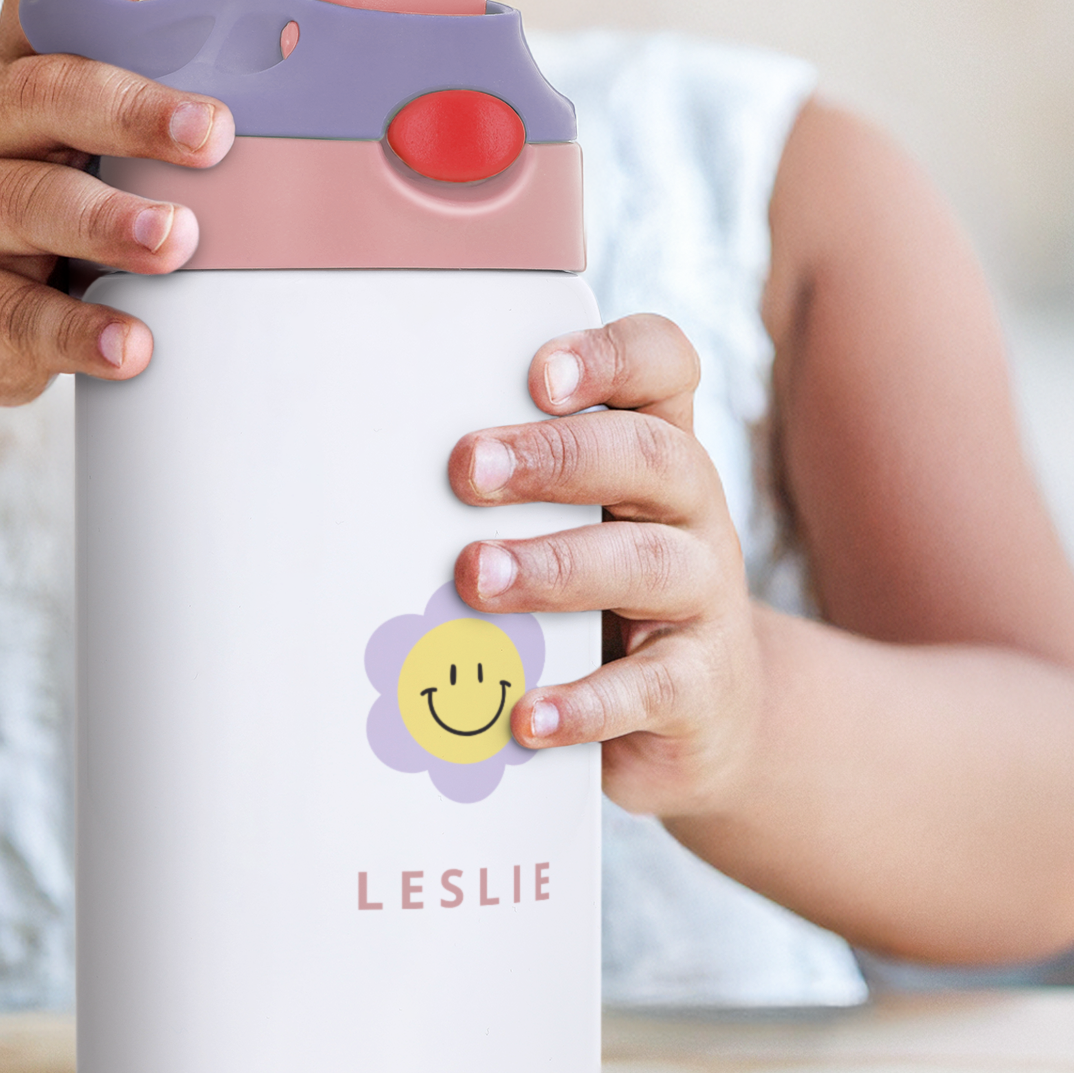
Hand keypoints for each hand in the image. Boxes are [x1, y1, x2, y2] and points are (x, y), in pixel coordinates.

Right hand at [0, 0, 232, 405]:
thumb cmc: (23, 193)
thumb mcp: (47, 124)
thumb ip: (105, 62)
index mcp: (11, 76)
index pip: (40, 13)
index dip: (98, 1)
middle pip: (42, 101)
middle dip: (131, 112)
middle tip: (212, 134)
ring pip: (32, 208)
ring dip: (110, 222)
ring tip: (175, 240)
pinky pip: (24, 319)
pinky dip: (81, 333)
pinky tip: (133, 346)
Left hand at [448, 314, 761, 820]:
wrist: (704, 715)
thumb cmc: (602, 595)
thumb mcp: (573, 522)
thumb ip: (506, 490)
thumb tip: (369, 482)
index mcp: (656, 450)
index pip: (662, 366)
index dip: (611, 358)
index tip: (539, 376)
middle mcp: (690, 510)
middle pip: (649, 457)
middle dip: (554, 457)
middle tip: (467, 467)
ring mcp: (704, 597)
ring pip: (644, 564)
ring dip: (553, 566)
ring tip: (475, 576)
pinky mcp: (701, 687)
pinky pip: (650, 689)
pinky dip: (584, 702)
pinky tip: (524, 713)